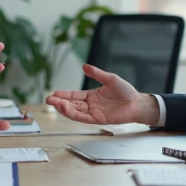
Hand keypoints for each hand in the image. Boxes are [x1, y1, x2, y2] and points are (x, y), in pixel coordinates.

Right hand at [45, 64, 159, 124]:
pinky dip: (74, 114)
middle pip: (71, 104)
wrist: (136, 103)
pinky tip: (67, 109)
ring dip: (64, 108)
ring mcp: (93, 113)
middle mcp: (90, 105)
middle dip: (59, 102)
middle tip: (48, 100)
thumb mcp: (110, 79)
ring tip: (55, 104)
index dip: (64, 95)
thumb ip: (97, 74)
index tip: (54, 93)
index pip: (74, 96)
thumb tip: (84, 66)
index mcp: (91, 96)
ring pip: (75, 112)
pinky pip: (83, 118)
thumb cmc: (126, 91)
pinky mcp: (98, 120)